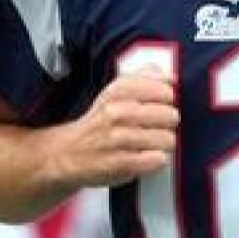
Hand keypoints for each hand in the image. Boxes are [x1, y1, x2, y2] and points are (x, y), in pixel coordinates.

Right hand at [56, 72, 178, 188]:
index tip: (164, 104)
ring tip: (153, 143)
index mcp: (118, 92)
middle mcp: (117, 112)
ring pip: (167, 139)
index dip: (168, 99)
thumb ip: (142, 79)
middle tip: (159, 126)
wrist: (68, 153)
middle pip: (170, 115)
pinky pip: (157, 159)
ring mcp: (118, 138)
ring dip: (165, 144)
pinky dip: (158, 160)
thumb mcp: (114, 93)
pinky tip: (148, 156)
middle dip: (169, 123)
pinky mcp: (120, 162)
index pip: (163, 89)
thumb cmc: (98, 123)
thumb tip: (169, 75)